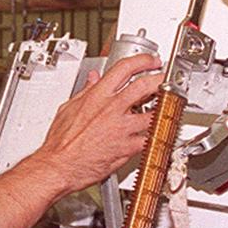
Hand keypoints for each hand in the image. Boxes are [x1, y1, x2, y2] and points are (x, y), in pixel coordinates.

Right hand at [35, 52, 163, 194]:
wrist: (59, 166)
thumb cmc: (60, 143)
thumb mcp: (68, 108)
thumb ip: (85, 92)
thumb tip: (92, 80)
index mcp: (97, 96)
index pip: (124, 69)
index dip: (142, 61)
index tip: (151, 62)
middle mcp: (111, 109)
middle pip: (145, 86)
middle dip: (160, 79)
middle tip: (166, 79)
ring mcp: (122, 128)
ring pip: (154, 113)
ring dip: (164, 109)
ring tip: (168, 106)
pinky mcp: (127, 148)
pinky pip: (149, 139)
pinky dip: (156, 136)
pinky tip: (158, 133)